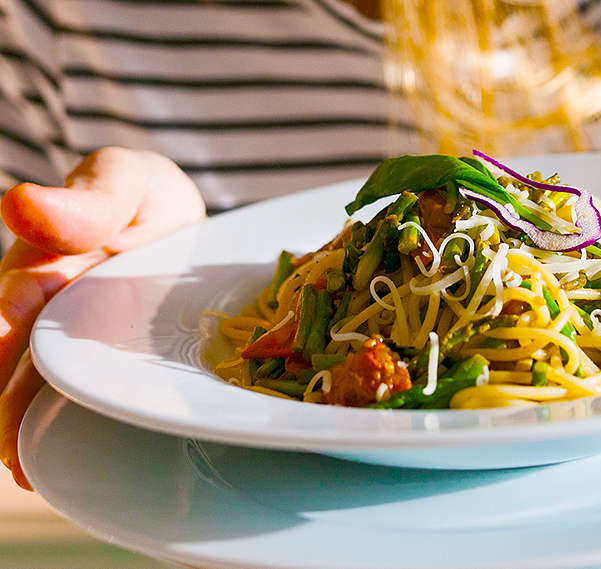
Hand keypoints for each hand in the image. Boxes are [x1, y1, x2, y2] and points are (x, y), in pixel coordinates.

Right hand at [0, 147, 204, 489]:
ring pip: (35, 386)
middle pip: (16, 355)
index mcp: (46, 261)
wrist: (178, 222)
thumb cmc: (145, 198)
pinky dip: (58, 428)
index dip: (11, 317)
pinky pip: (72, 400)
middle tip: (10, 444)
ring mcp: (67, 340)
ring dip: (23, 424)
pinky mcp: (95, 366)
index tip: (12, 327)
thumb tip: (21, 203)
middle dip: (8, 396)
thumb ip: (87, 199)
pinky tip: (52, 468)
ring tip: (25, 468)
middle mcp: (45, 307)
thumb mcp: (127, 181)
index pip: (19, 294)